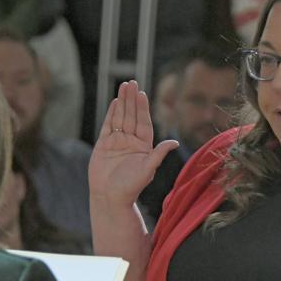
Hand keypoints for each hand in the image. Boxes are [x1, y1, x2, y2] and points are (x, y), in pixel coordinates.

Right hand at [89, 81, 179, 206]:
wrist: (110, 197)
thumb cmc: (131, 187)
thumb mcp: (148, 169)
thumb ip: (159, 154)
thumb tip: (175, 143)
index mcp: (143, 146)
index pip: (144, 122)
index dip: (142, 108)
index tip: (142, 93)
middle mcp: (131, 142)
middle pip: (132, 116)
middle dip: (131, 100)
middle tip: (131, 82)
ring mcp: (117, 142)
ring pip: (120, 117)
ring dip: (121, 102)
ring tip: (123, 86)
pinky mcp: (104, 144)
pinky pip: (108, 125)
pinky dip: (111, 114)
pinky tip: (114, 102)